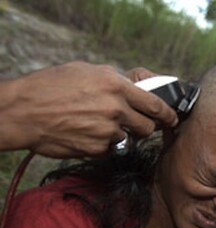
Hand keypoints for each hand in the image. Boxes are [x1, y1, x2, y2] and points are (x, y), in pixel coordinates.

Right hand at [0, 61, 177, 157]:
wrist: (23, 112)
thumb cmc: (52, 86)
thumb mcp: (88, 71)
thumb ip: (118, 79)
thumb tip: (140, 84)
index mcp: (117, 86)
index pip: (156, 104)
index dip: (168, 114)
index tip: (172, 119)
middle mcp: (116, 109)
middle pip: (148, 127)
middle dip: (145, 127)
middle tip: (133, 124)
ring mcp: (107, 131)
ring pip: (129, 139)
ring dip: (121, 135)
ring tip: (98, 125)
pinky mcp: (97, 149)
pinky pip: (111, 149)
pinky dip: (103, 144)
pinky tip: (86, 134)